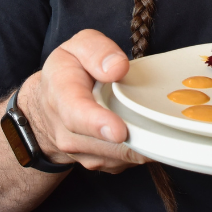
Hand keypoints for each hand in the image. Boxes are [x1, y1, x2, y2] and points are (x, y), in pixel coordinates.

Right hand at [19, 29, 147, 173]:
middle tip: (163, 126)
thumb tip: (117, 68)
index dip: (98, 124)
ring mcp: (81, 153)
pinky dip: (141, 148)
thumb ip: (97, 50)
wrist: (48, 107)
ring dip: (142, 142)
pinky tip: (143, 128)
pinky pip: (126, 161)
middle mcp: (67, 132)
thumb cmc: (69, 72)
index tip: (119, 131)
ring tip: (152, 119)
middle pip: (106, 144)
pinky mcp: (98, 164)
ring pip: (120, 157)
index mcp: (61, 95)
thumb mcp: (77, 46)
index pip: (76, 115)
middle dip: (136, 138)